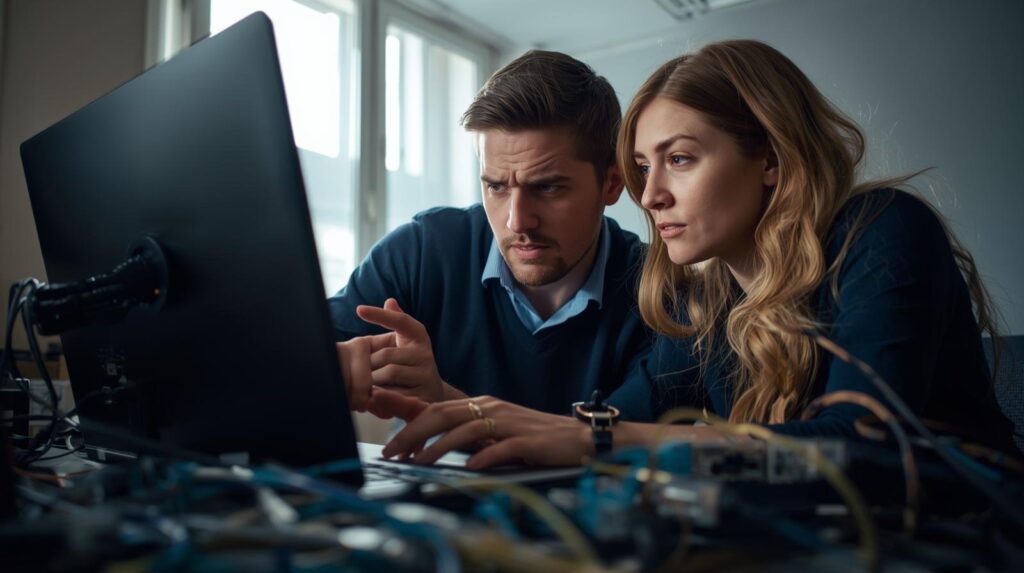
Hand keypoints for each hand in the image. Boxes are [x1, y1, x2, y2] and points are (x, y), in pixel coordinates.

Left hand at [337, 298, 461, 410]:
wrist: (431, 395)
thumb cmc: (410, 366)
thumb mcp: (405, 344)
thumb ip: (396, 323)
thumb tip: (390, 301)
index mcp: (419, 337)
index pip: (401, 321)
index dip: (380, 315)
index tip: (359, 309)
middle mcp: (426, 354)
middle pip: (385, 354)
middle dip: (369, 365)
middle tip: (363, 373)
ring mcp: (426, 375)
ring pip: (388, 373)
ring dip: (373, 381)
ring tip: (370, 386)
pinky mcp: (423, 395)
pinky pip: (393, 393)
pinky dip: (380, 396)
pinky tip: (375, 397)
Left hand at [369, 390, 592, 468]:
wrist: (577, 437)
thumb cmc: (534, 437)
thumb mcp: (495, 431)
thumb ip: (468, 433)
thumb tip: (432, 443)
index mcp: (482, 405)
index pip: (438, 409)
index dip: (410, 422)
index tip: (389, 441)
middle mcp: (492, 408)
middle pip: (444, 415)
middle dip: (413, 432)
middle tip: (392, 451)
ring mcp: (509, 423)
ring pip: (467, 429)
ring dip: (439, 446)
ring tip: (420, 462)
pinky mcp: (528, 441)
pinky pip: (502, 447)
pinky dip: (484, 455)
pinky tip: (470, 466)